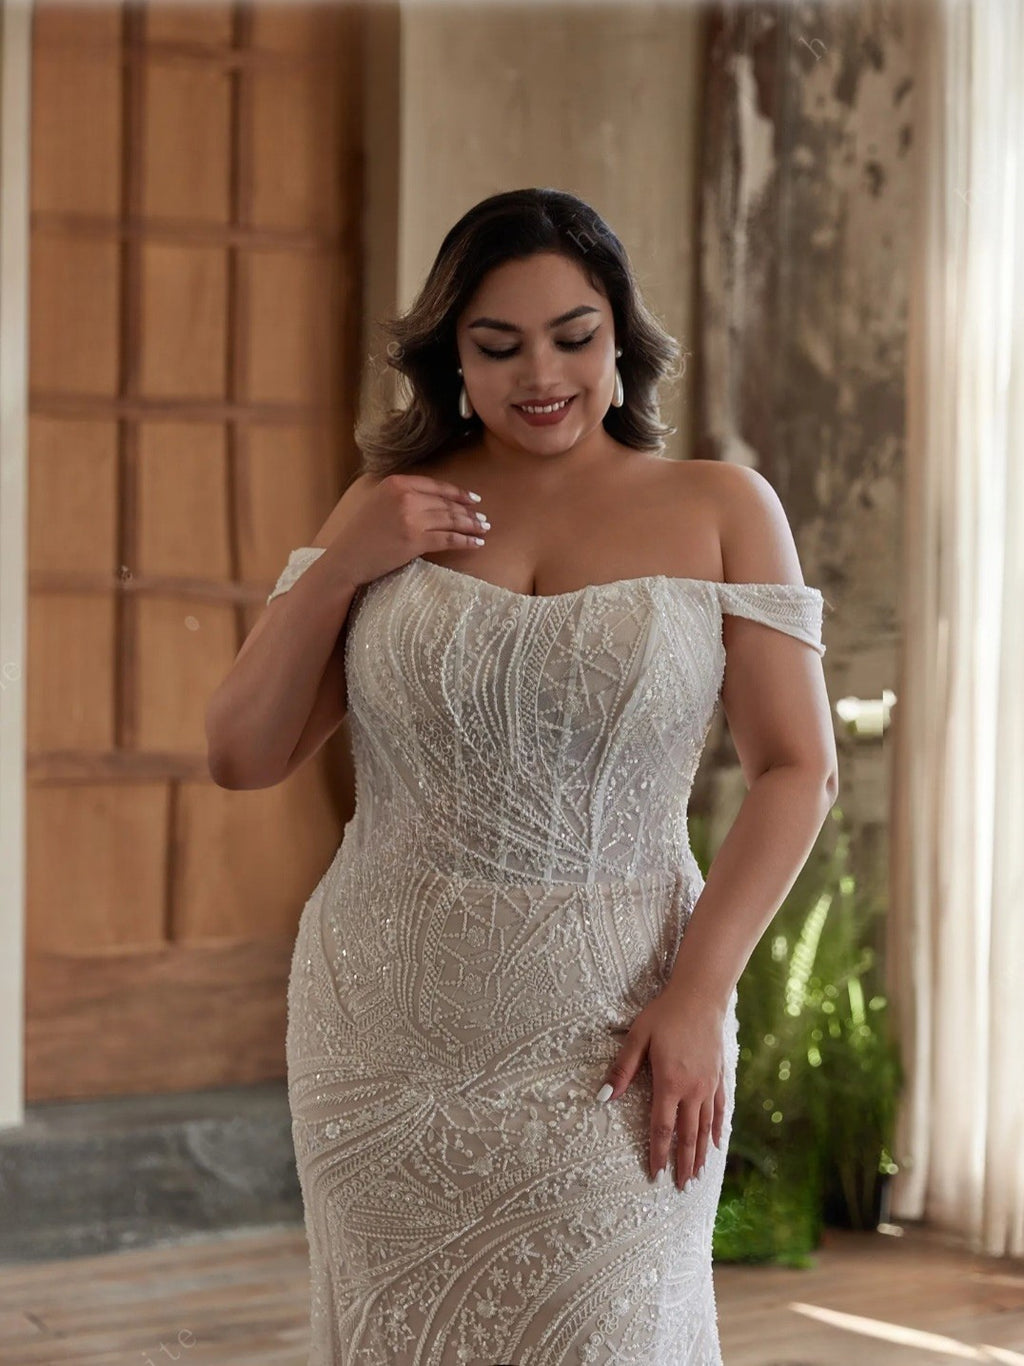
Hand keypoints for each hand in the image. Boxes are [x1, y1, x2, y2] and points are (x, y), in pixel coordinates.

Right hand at [314, 471, 489, 586]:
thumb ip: (402, 495)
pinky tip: (476, 543)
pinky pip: (448, 539)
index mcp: (396, 483)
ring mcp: (411, 519)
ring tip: (484, 529)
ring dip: (471, 525)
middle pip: (446, 503)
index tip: (474, 499)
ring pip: (450, 520)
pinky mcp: (415, 541)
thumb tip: (433, 500)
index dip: (458, 493)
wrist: (347, 558)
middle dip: (469, 512)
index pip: (436, 486)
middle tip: (484, 518)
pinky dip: (466, 541)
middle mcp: (405, 497)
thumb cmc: (361, 534)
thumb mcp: (378, 502)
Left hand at [597, 986, 726, 1188]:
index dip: (658, 1153)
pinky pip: (720, 1110)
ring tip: (698, 1175)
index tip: (655, 1174)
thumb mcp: (638, 1038)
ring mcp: (709, 1085)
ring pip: (705, 1127)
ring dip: (701, 1153)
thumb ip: (622, 1069)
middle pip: (687, 1135)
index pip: (662, 1128)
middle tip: (681, 1187)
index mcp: (669, 1083)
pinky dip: (718, 1129)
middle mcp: (692, 1090)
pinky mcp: (719, 1077)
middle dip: (683, 1163)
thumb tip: (604, 1098)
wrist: (700, 997)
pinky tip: (717, 1143)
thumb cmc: (664, 1015)